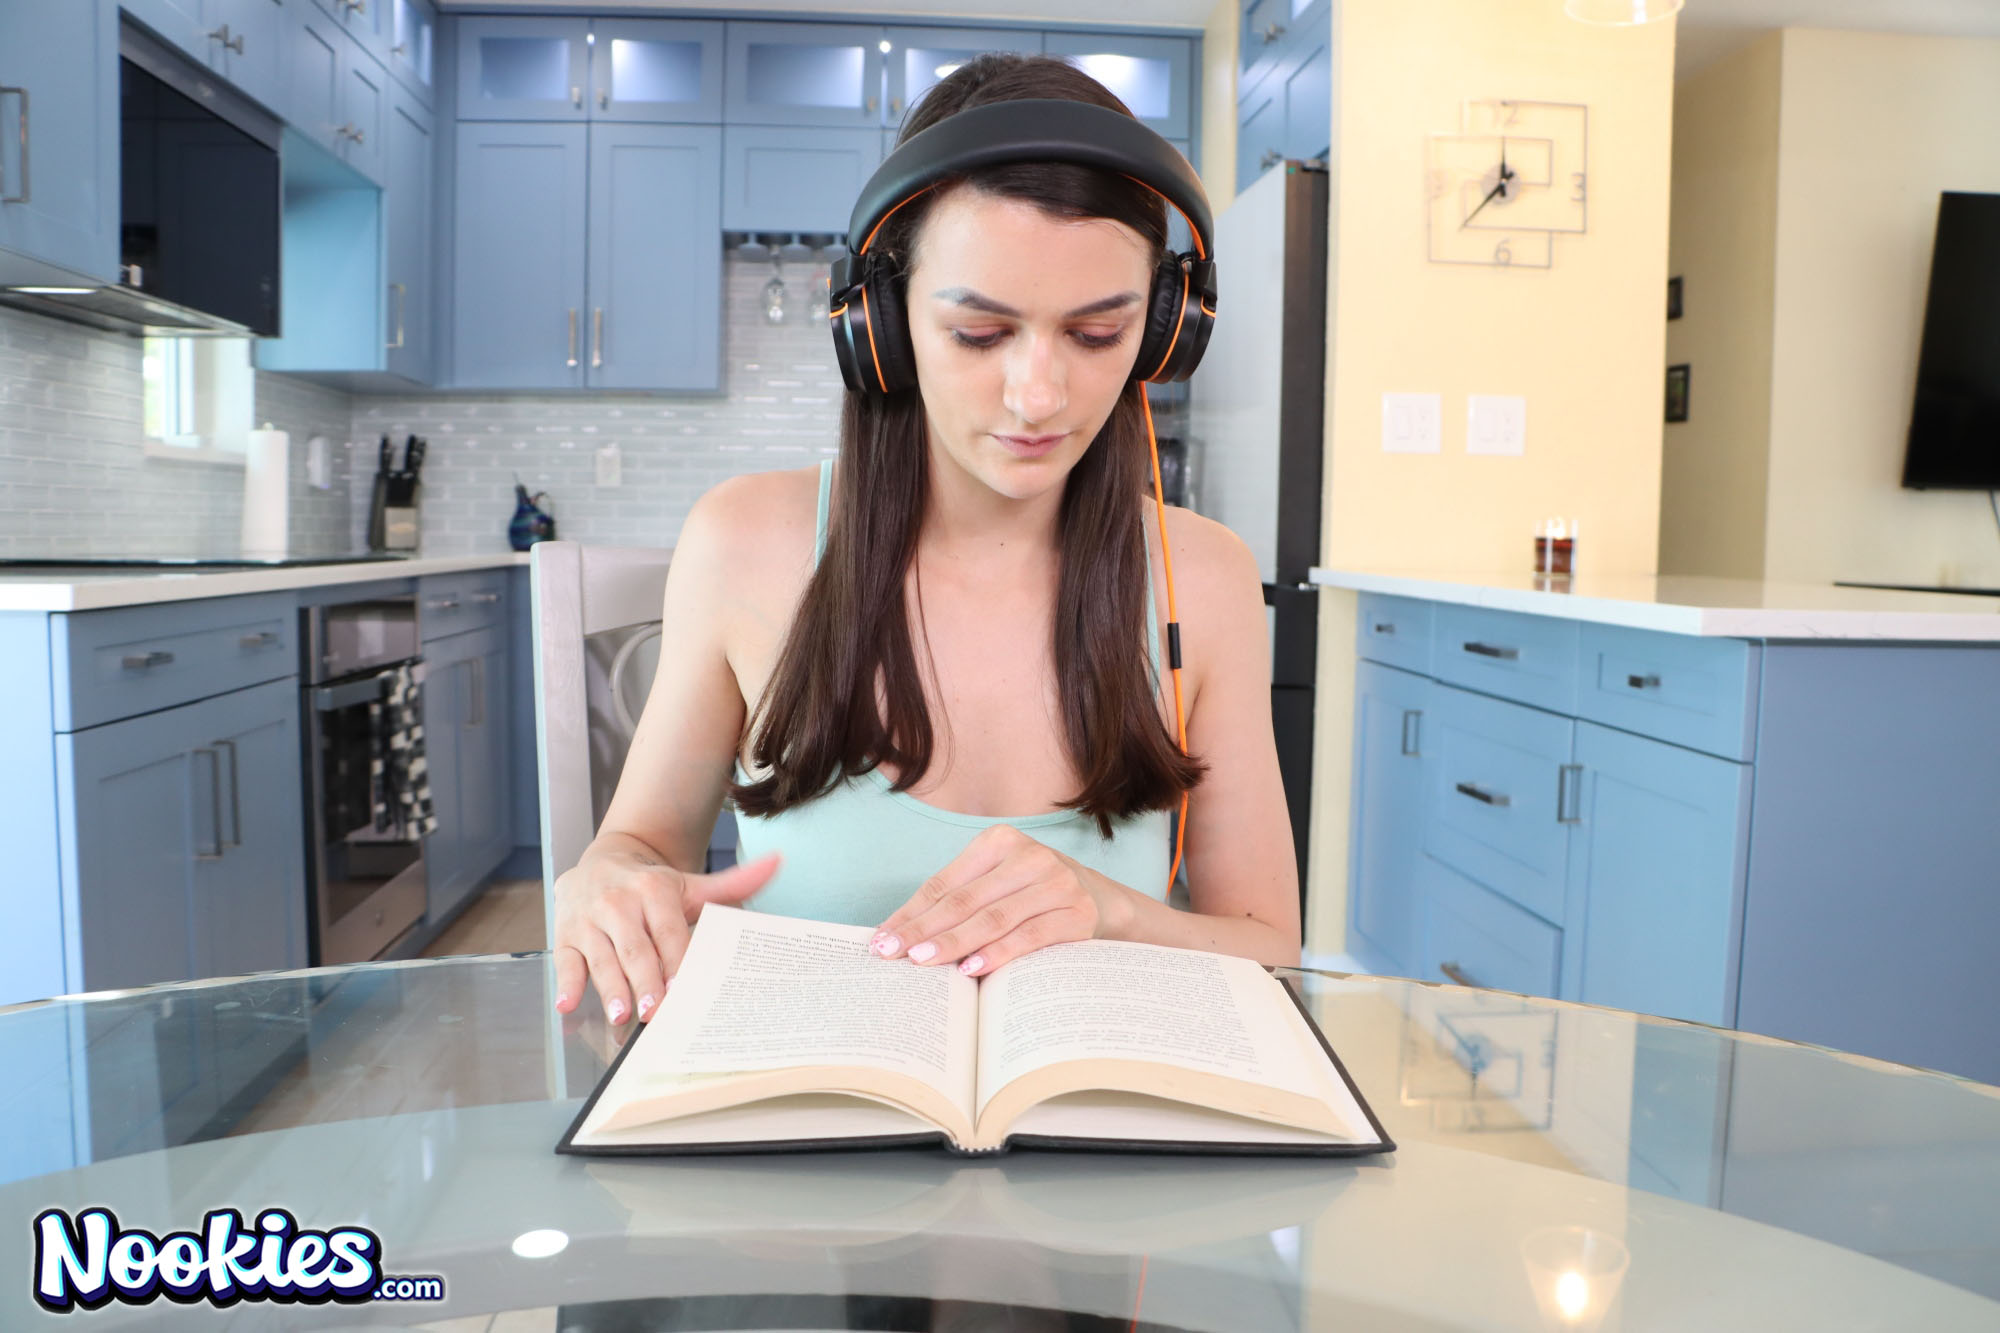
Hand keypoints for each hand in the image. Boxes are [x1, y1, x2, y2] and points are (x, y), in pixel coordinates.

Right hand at [552, 845, 780, 1024]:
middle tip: (654, 1014)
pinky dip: (566, 984)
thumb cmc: (652, 885)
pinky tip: (569, 1005)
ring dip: (610, 989)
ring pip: (602, 958)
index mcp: (653, 891)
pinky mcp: (564, 936)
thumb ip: (732, 884)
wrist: (603, 860)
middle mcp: (619, 903)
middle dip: (645, 982)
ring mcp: (589, 921)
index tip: (683, 989)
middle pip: (635, 949)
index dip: (676, 961)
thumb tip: (777, 863)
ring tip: (620, 1016)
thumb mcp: (690, 884)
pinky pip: (565, 961)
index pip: (668, 931)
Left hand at [870, 825, 1131, 976]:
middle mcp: (1029, 855)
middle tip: (893, 954)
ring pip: (994, 918)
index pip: (944, 883)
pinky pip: (1030, 936)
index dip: (911, 913)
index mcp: (1000, 841)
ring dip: (954, 943)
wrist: (1106, 902)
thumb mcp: (997, 886)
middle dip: (924, 930)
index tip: (882, 940)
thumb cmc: (1034, 897)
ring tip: (923, 962)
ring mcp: (1057, 883)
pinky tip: (972, 969)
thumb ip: (957, 902)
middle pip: (964, 900)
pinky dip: (999, 953)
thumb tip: (897, 935)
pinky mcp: (1078, 913)